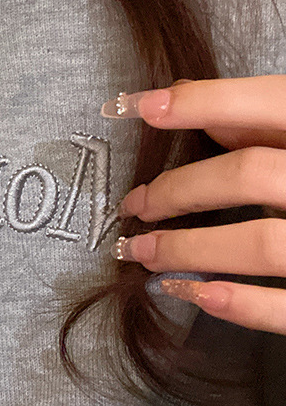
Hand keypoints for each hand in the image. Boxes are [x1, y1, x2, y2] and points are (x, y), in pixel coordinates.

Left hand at [101, 75, 285, 335]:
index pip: (268, 104)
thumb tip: (207, 116)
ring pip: (259, 243)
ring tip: (143, 252)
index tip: (139, 106)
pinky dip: (239, 304)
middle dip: (178, 190)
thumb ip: (274, 121)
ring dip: (187, 248)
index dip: (201, 101)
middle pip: (248, 175)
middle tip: (134, 205)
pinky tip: (194, 293)